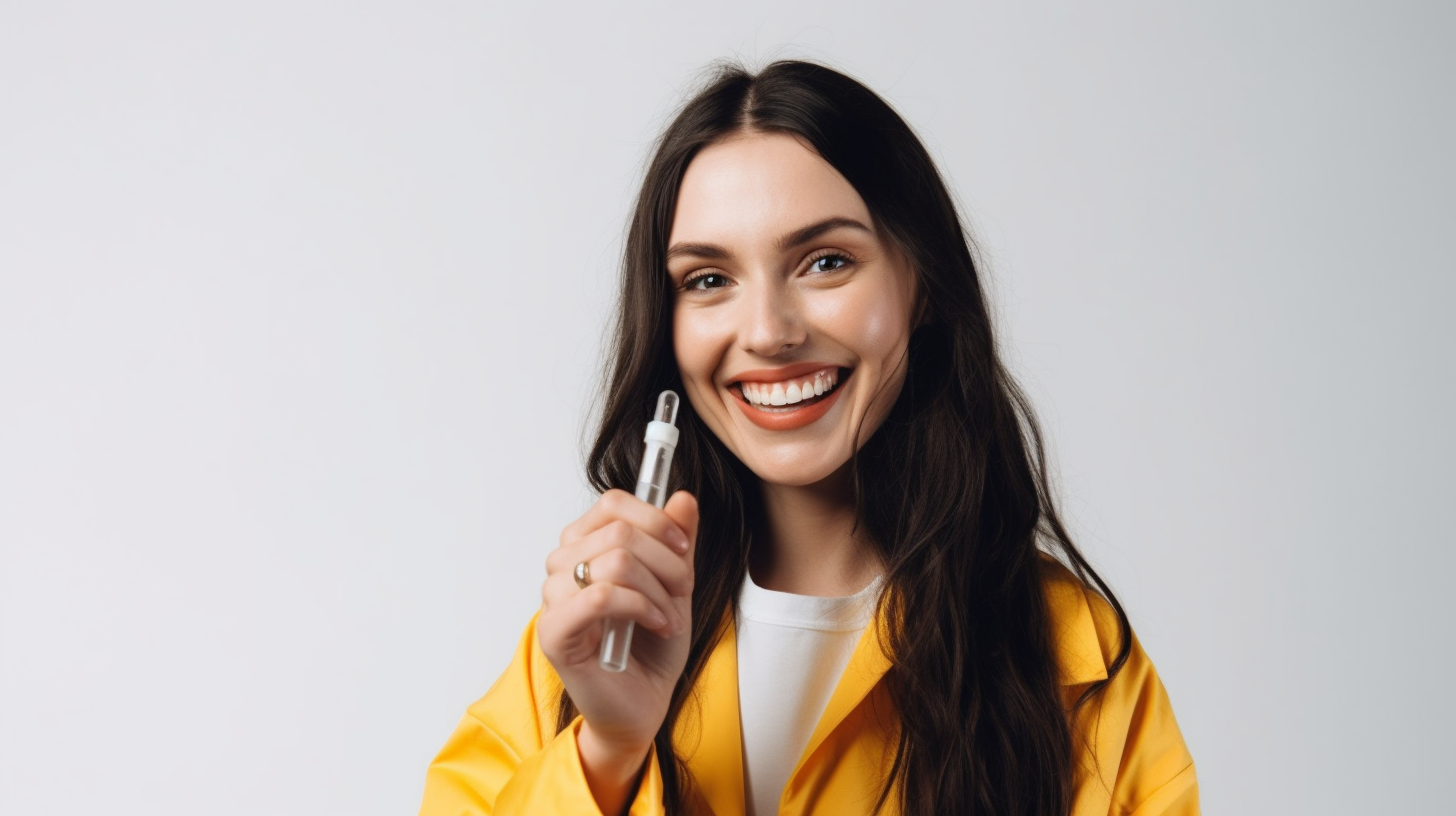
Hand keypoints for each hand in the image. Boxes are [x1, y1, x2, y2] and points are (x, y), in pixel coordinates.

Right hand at [538, 489, 697, 782]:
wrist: (643, 705)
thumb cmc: (652, 647)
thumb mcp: (675, 586)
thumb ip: (677, 543)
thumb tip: (684, 498)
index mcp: (585, 546)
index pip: (612, 503)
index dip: (655, 518)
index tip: (684, 546)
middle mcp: (562, 566)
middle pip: (617, 530)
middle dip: (666, 560)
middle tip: (683, 590)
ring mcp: (553, 598)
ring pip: (613, 561)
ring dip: (657, 590)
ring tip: (670, 617)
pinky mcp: (554, 632)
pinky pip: (601, 596)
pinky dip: (641, 607)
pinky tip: (657, 624)